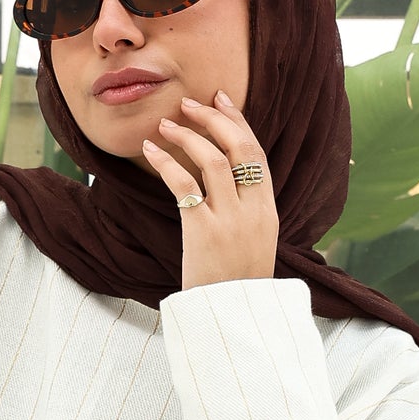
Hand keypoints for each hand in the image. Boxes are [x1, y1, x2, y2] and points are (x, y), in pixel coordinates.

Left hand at [141, 92, 278, 289]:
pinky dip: (165, 163)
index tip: (220, 100)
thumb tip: (229, 180)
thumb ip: (246, 210)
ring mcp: (229, 221)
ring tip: (166, 124)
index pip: (257, 153)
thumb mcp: (254, 242)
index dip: (239, 122)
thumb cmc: (236, 282)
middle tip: (189, 104)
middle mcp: (253, 211)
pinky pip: (183, 185)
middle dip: (214, 118)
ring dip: (188, 136)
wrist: (231, 319)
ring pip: (213, 160)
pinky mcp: (202, 232)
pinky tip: (150, 150)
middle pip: (240, 148)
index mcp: (268, 210)